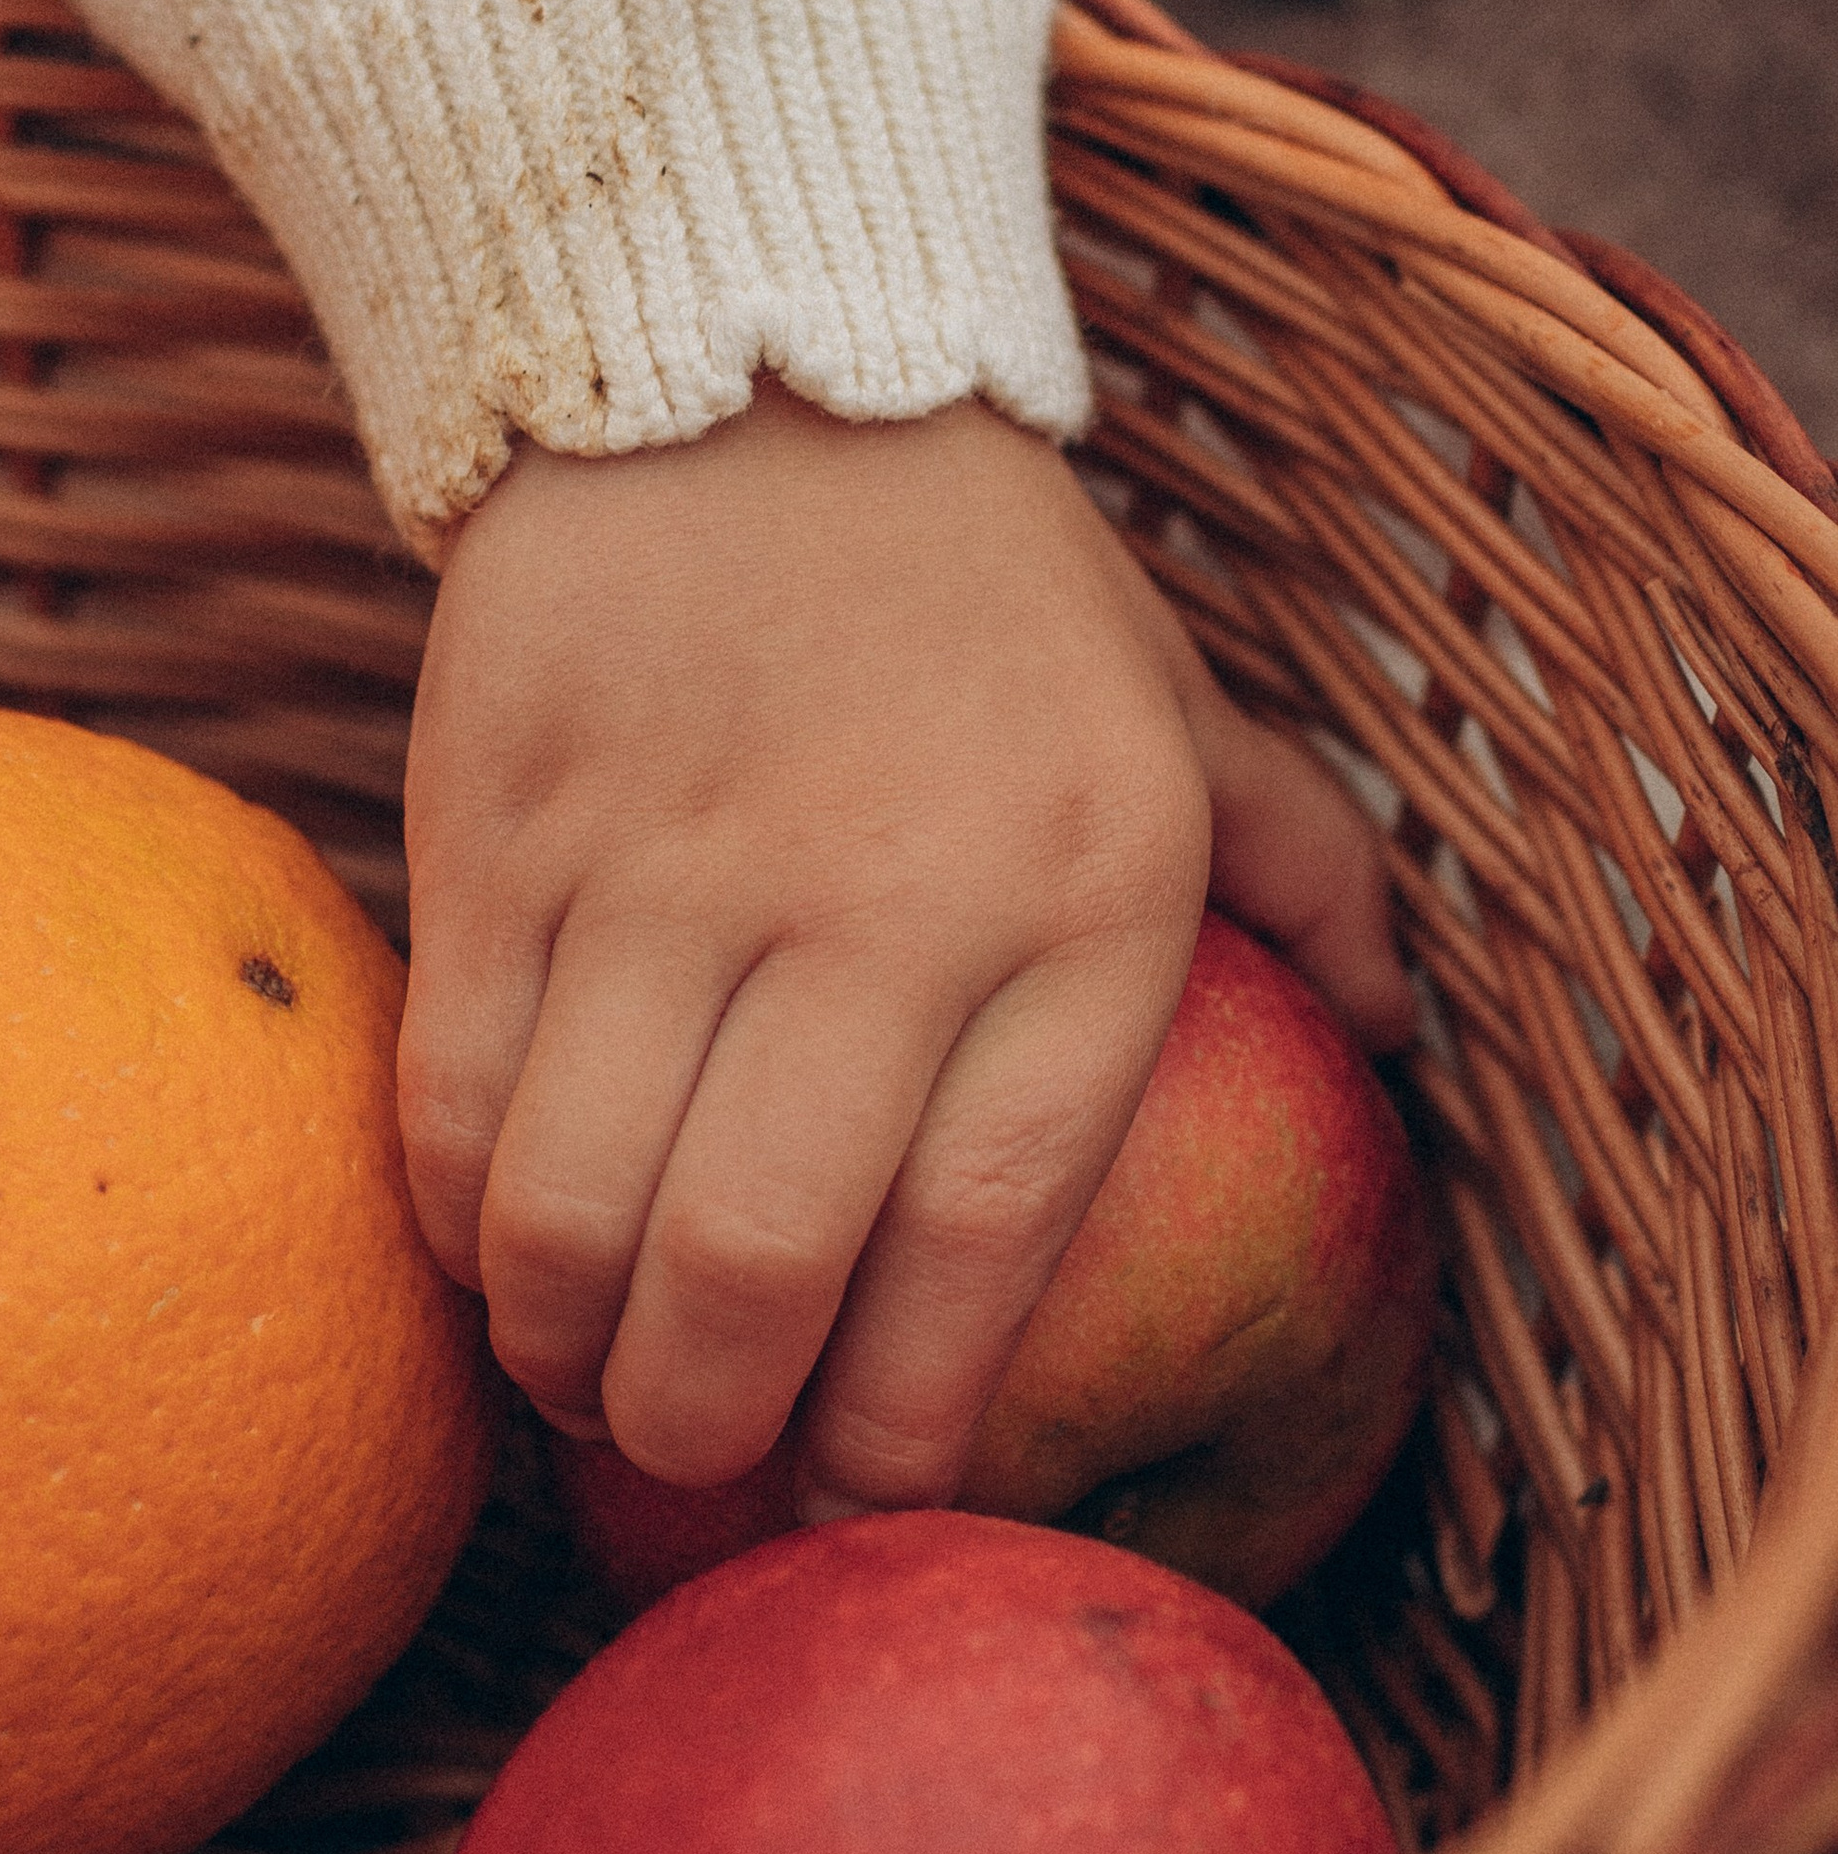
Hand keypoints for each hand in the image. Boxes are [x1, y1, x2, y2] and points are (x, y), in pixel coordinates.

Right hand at [398, 385, 1413, 1512]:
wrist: (746, 357)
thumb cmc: (980, 579)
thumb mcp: (1173, 701)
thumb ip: (1302, 864)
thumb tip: (1403, 1036)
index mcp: (1082, 888)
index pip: (988, 1239)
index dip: (904, 1424)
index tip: (863, 1496)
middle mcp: (884, 892)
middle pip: (755, 1268)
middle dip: (704, 1427)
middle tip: (695, 1452)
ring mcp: (670, 861)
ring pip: (569, 1209)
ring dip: (563, 1344)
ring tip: (585, 1361)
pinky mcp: (501, 824)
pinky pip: (449, 1093)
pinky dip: (457, 1213)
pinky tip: (494, 1231)